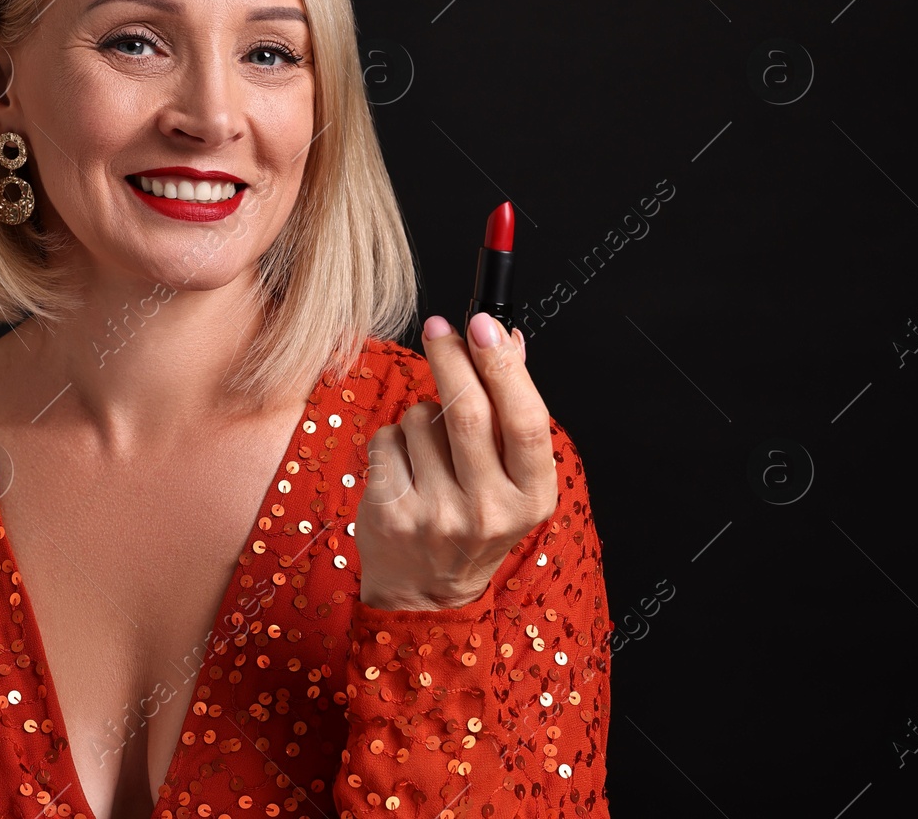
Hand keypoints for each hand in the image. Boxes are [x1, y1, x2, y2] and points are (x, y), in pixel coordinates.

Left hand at [355, 312, 557, 610]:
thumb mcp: (511, 477)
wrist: (425, 594)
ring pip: (420, 420)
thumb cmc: (474, 521)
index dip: (504, 367)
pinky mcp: (391, 513)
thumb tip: (510, 338)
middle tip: (440, 328)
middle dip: (451, 358)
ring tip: (429, 446)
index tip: (484, 324)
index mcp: (531, 497)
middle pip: (467, 412)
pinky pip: (386, 440)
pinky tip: (404, 467)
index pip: (525, 421)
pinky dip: (392, 438)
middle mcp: (488, 509)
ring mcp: (437, 514)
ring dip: (421, 412)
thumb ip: (512, 409)